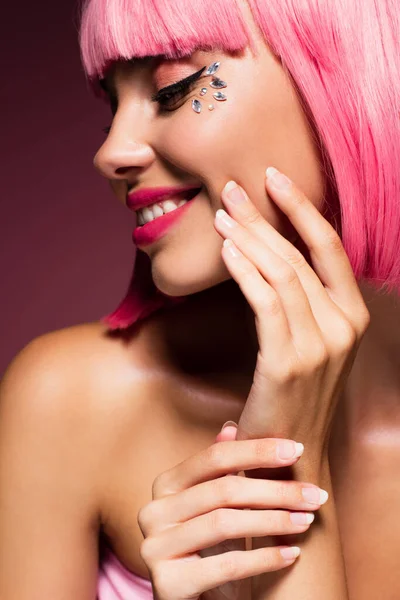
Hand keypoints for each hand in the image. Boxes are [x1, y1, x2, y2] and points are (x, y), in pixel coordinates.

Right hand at [137, 432, 327, 599]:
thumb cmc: (209, 549)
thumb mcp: (215, 506)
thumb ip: (219, 468)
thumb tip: (232, 426)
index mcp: (165, 484)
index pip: (215, 457)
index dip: (258, 451)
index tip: (298, 450)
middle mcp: (154, 511)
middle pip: (223, 490)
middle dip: (276, 490)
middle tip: (314, 494)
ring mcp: (155, 547)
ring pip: (225, 523)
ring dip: (274, 521)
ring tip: (306, 521)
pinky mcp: (168, 583)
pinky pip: (226, 565)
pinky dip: (265, 558)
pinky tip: (292, 554)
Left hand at [214, 168, 370, 451]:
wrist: (290, 453)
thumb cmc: (293, 393)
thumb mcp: (309, 341)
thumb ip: (299, 300)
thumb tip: (267, 253)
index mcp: (352, 315)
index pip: (329, 248)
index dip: (302, 209)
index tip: (274, 178)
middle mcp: (343, 325)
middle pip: (298, 255)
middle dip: (262, 218)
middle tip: (230, 190)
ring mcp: (320, 345)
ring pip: (281, 274)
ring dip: (247, 239)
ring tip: (221, 216)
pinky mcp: (288, 362)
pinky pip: (265, 303)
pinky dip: (244, 272)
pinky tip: (226, 251)